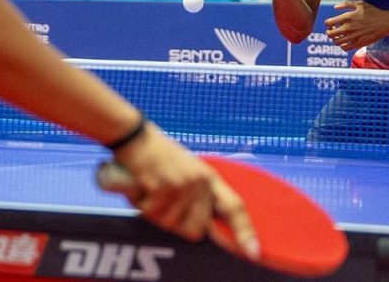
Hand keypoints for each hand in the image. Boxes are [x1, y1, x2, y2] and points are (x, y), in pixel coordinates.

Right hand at [108, 123, 258, 259]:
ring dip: (156, 212)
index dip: (244, 231)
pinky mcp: (163, 187)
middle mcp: (199, 182)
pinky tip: (142, 185)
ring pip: (170, 223)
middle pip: (195, 229)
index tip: (253, 252)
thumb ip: (197, 195)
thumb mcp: (186, 169)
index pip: (233, 207)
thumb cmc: (157, 154)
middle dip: (176, 223)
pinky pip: (151, 213)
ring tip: (151, 188)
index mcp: (208, 177)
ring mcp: (182, 185)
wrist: (135, 135)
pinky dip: (142, 204)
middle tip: (163, 201)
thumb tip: (202, 228)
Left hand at [324, 0, 388, 50]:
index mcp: (347, 17)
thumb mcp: (360, 3)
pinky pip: (345, 48)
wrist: (385, 23)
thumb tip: (335, 7)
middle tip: (332, 31)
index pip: (328, 23)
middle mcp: (348, 28)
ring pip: (336, 42)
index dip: (327, 23)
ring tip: (338, 37)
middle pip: (330, 34)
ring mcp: (353, 37)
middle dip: (328, 32)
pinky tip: (345, 42)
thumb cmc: (373, 12)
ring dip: (334, 39)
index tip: (331, 23)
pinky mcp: (358, 44)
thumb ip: (346, 4)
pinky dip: (342, 46)